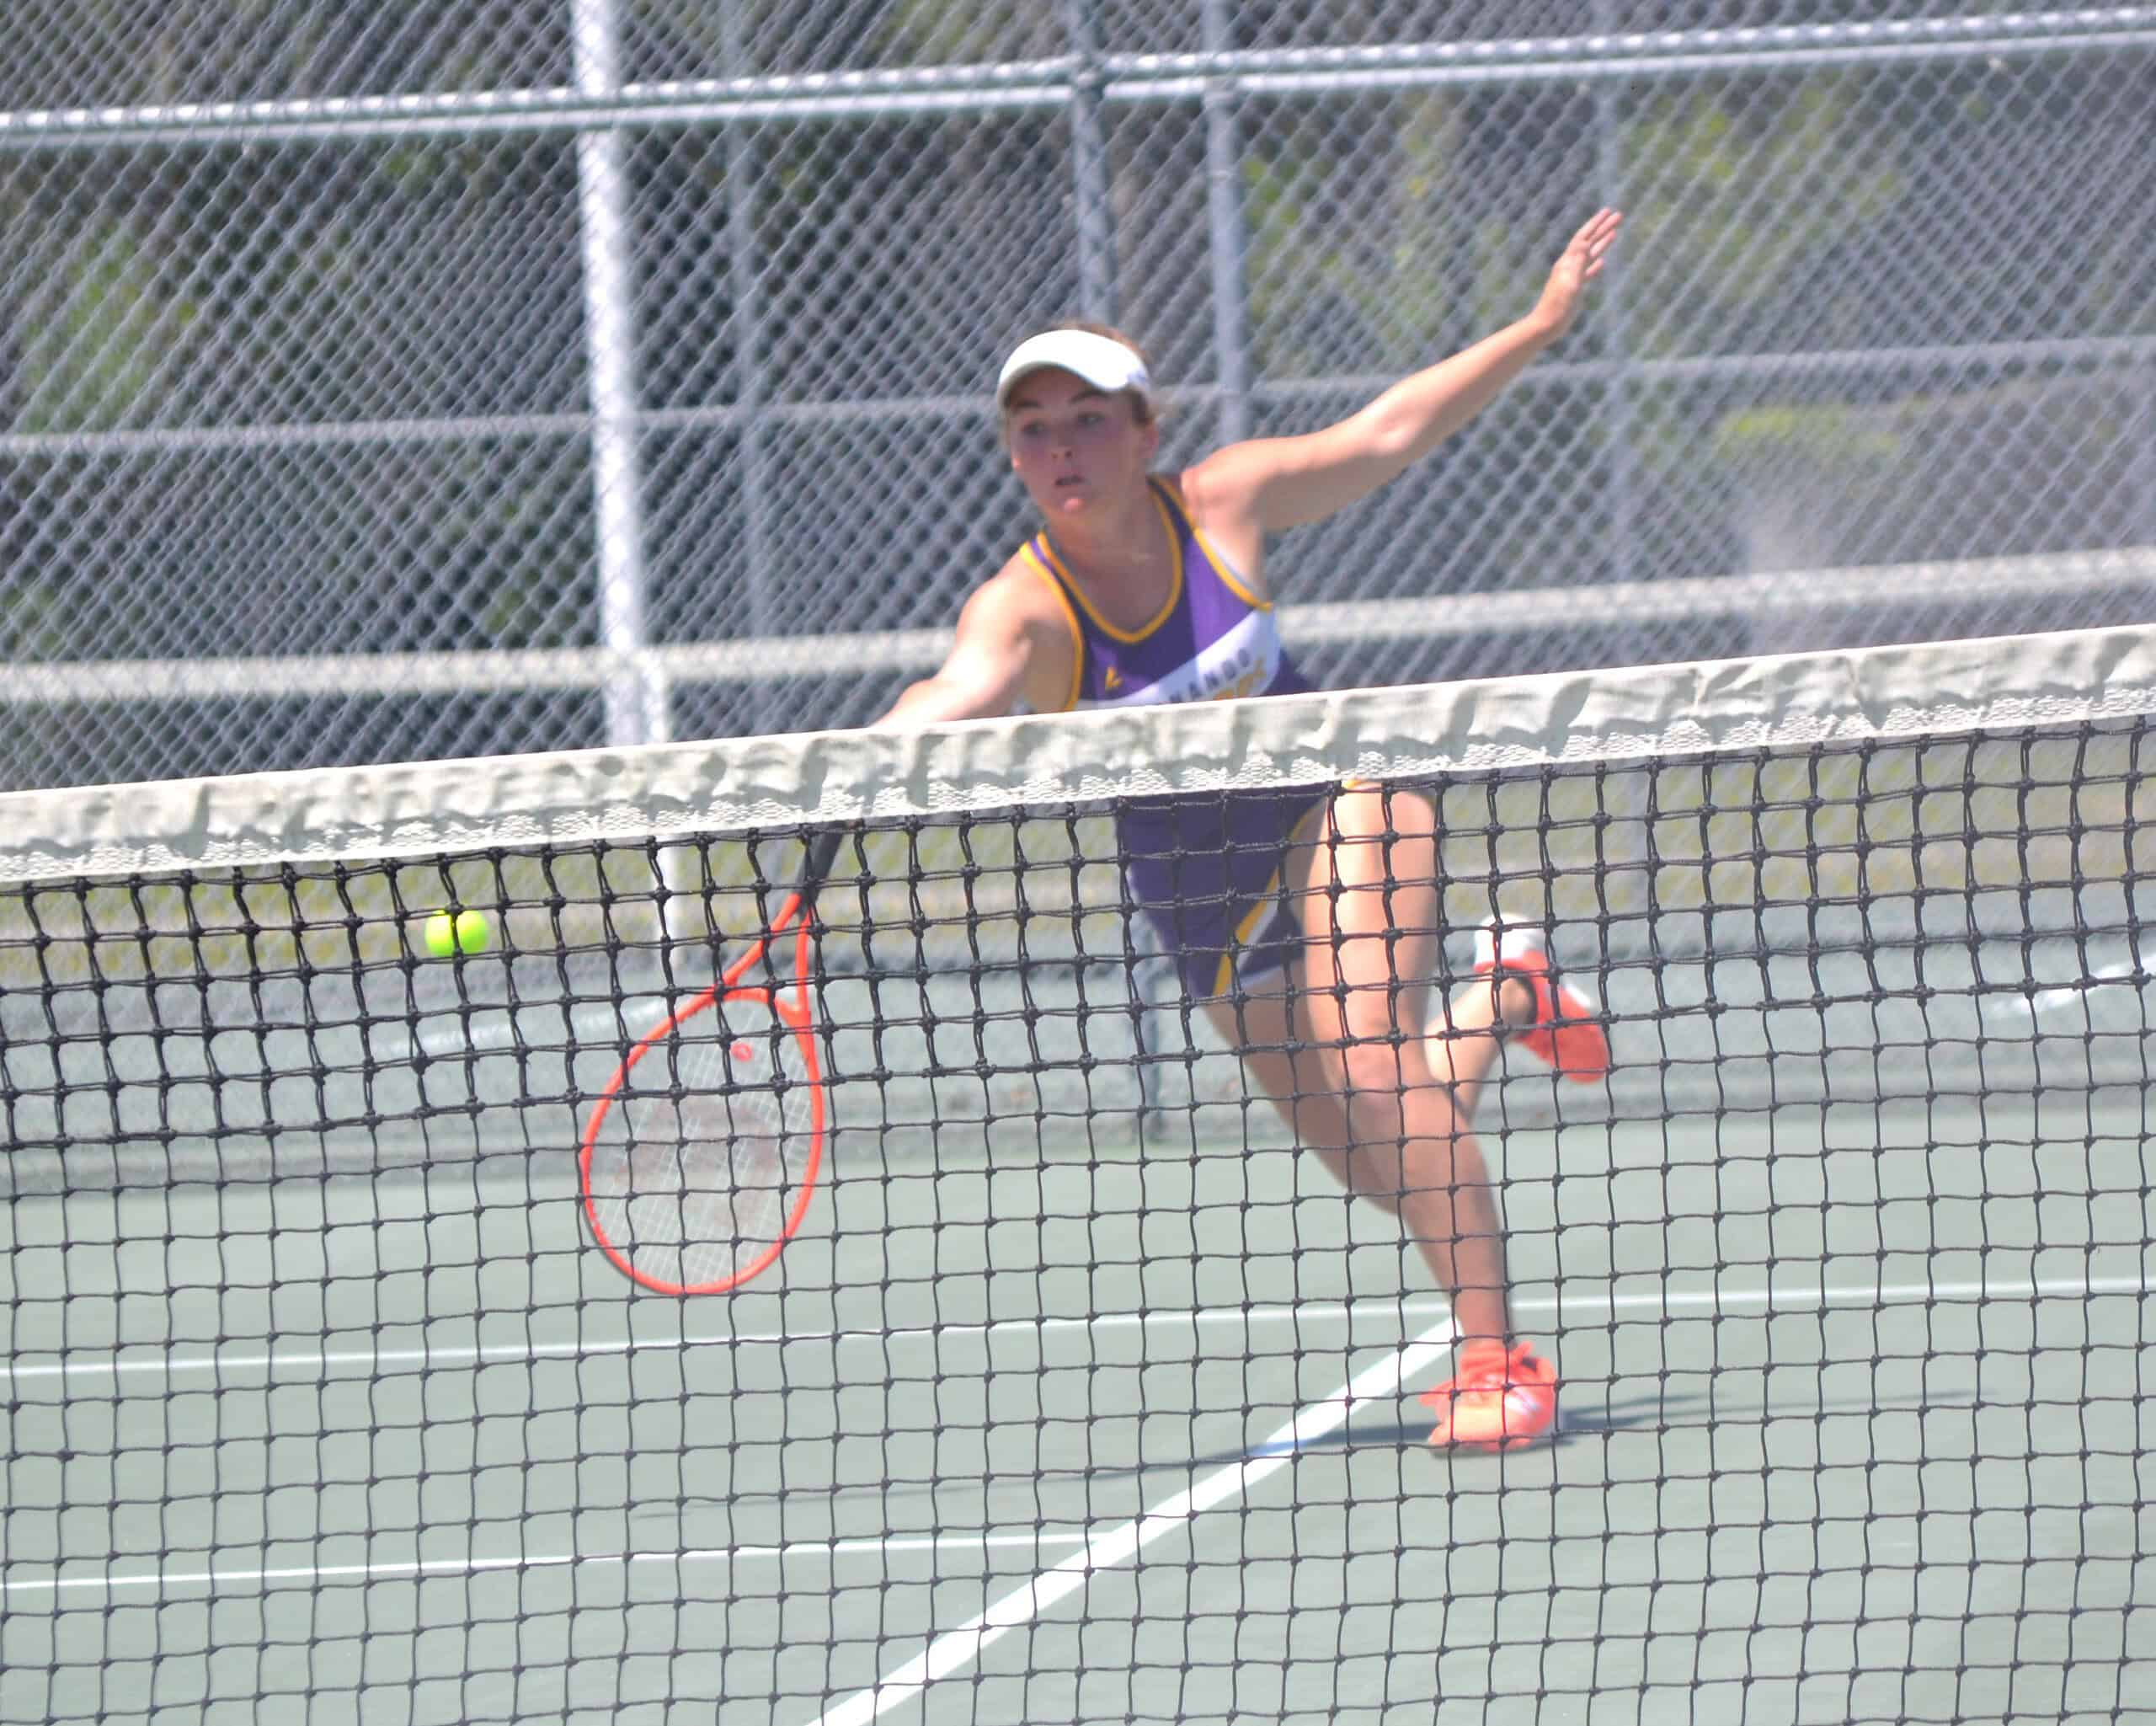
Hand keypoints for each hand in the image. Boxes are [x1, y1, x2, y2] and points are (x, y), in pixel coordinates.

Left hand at [1529, 207, 1622, 342]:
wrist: (1547, 324)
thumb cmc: (1558, 305)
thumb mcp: (1570, 282)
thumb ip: (1578, 262)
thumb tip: (1585, 241)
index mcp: (1568, 261)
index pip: (1584, 237)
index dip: (1596, 223)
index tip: (1608, 211)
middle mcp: (1570, 265)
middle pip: (1589, 241)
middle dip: (1603, 228)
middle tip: (1619, 215)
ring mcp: (1573, 276)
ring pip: (1591, 255)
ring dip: (1602, 242)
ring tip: (1614, 232)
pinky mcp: (1575, 288)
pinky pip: (1588, 272)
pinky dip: (1596, 265)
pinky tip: (1603, 262)